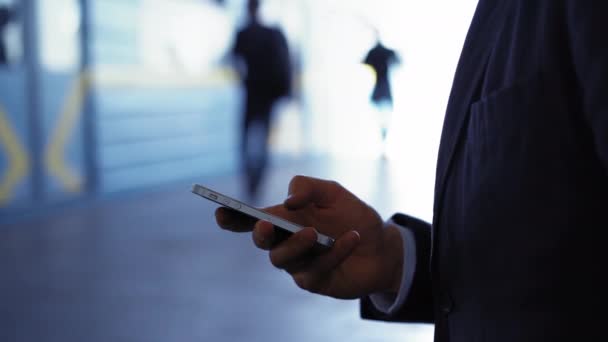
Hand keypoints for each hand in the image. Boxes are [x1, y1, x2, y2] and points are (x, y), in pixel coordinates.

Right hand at [215, 176, 403, 298]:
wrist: (382, 245)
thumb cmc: (351, 216)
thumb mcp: (333, 192)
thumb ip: (308, 186)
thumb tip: (289, 202)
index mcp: (283, 219)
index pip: (250, 220)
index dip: (231, 218)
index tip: (220, 210)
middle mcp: (285, 242)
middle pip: (261, 242)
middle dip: (260, 234)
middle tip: (266, 224)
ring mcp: (298, 264)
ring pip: (282, 259)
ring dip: (296, 245)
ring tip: (314, 233)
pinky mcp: (315, 281)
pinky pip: (316, 270)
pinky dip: (334, 252)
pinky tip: (352, 238)